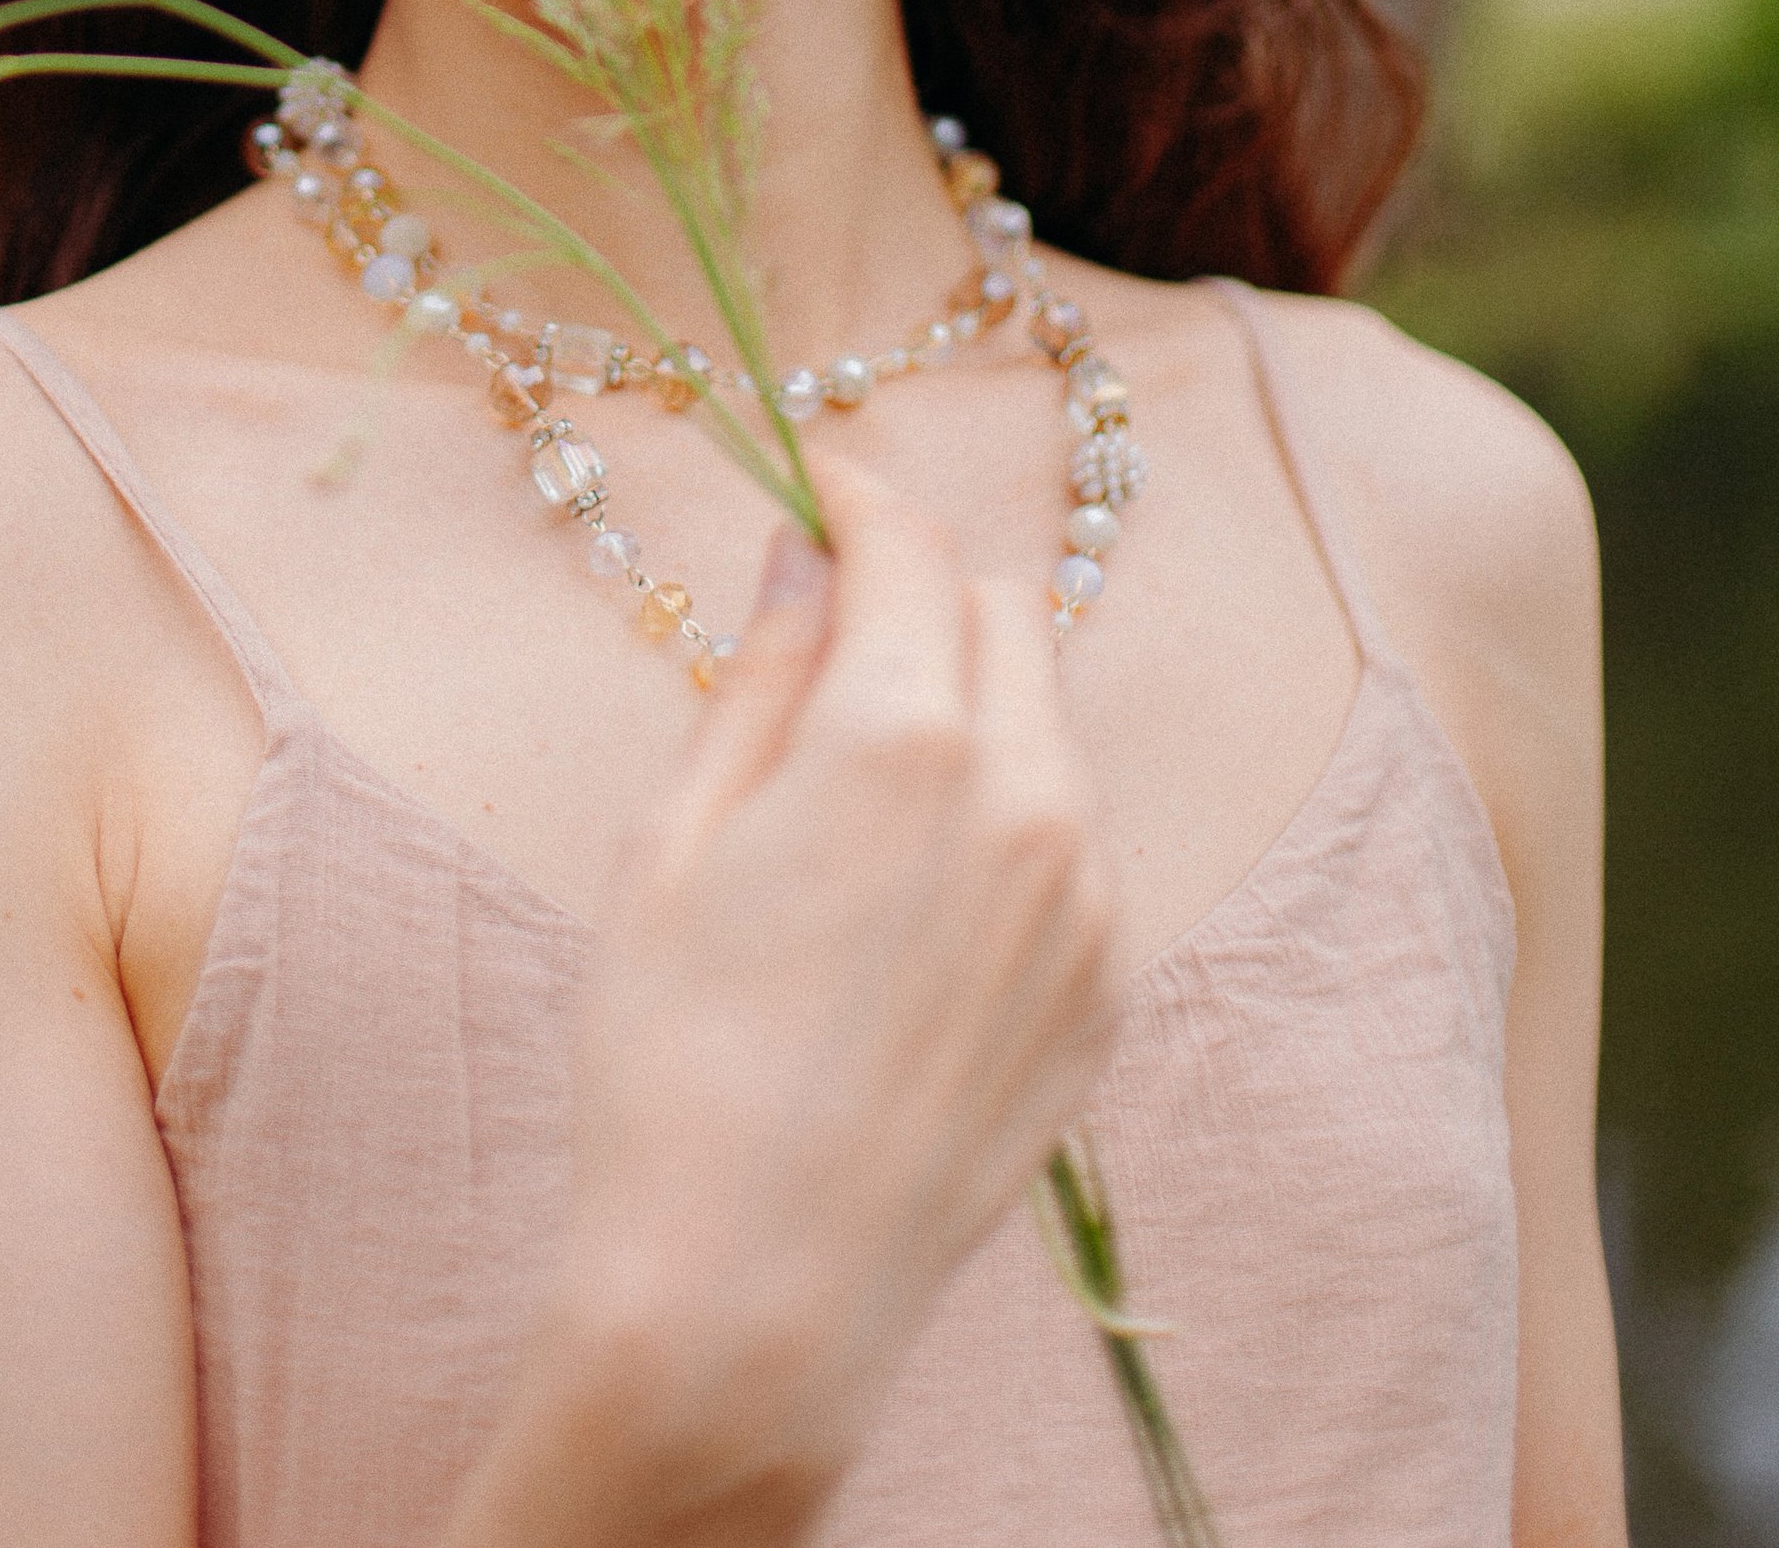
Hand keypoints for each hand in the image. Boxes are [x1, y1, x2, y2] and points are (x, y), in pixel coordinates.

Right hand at [453, 451, 1120, 1547]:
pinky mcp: (1105, 988)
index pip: (908, 548)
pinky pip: (1075, 840)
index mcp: (901, 737)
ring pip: (1050, 724)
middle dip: (923, 597)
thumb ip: (755, 675)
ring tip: (864, 780)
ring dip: (974, 704)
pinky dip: (1011, 814)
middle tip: (831, 634)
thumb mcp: (675, 838)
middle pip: (1004, 613)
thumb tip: (798, 559)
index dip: (857, 499)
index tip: (818, 487)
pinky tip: (914, 891)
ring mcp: (1086, 900)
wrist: (752, 1292)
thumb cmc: (673, 1060)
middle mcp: (1026, 797)